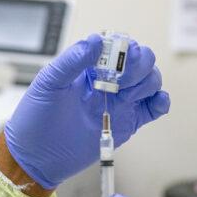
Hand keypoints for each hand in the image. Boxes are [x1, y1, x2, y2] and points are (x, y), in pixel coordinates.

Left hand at [4, 34, 169, 188]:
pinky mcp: (126, 123)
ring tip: (127, 93)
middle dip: (139, 64)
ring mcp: (118, 103)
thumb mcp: (49, 84)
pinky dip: (161, 102)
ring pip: (149, 82)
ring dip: (148, 81)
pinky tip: (155, 101)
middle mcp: (107, 82)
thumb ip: (72, 61)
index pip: (117, 47)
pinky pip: (152, 109)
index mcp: (88, 68)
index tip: (118, 57)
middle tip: (121, 80)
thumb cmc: (35, 118)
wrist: (35, 156)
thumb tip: (95, 41)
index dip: (124, 48)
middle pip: (141, 62)